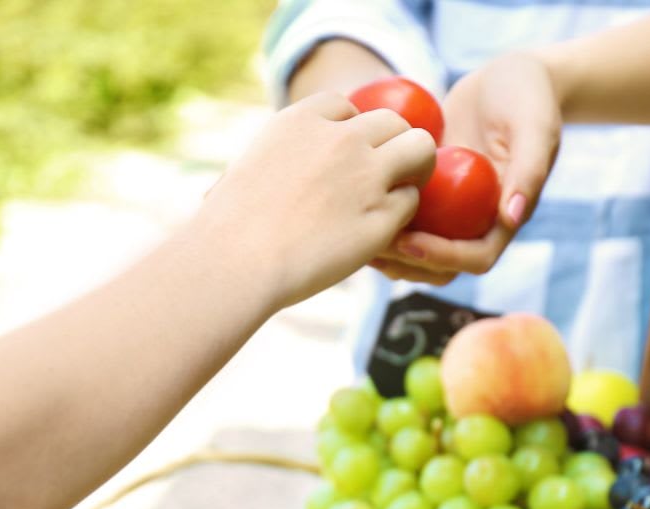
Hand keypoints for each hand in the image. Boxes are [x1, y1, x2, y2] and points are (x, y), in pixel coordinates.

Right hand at [196, 92, 435, 308]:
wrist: (237, 260)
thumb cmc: (229, 226)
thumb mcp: (249, 168)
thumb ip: (278, 158)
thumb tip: (271, 174)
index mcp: (303, 119)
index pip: (346, 106)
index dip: (351, 131)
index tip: (344, 157)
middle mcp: (342, 139)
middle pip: (394, 122)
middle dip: (393, 146)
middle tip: (386, 175)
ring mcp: (366, 176)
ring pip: (420, 150)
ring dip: (415, 171)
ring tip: (398, 196)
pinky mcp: (381, 217)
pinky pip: (410, 203)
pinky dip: (401, 216)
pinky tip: (381, 232)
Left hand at [371, 51, 561, 283]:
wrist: (508, 76)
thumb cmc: (527, 96)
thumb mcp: (535, 126)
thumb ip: (529, 169)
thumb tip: (510, 217)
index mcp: (504, 218)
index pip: (476, 259)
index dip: (442, 258)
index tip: (409, 242)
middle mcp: (475, 222)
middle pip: (441, 266)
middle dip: (407, 263)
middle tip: (372, 245)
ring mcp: (450, 211)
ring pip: (417, 250)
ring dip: (388, 252)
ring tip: (354, 233)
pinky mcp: (429, 193)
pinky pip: (403, 217)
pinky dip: (379, 218)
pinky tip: (352, 205)